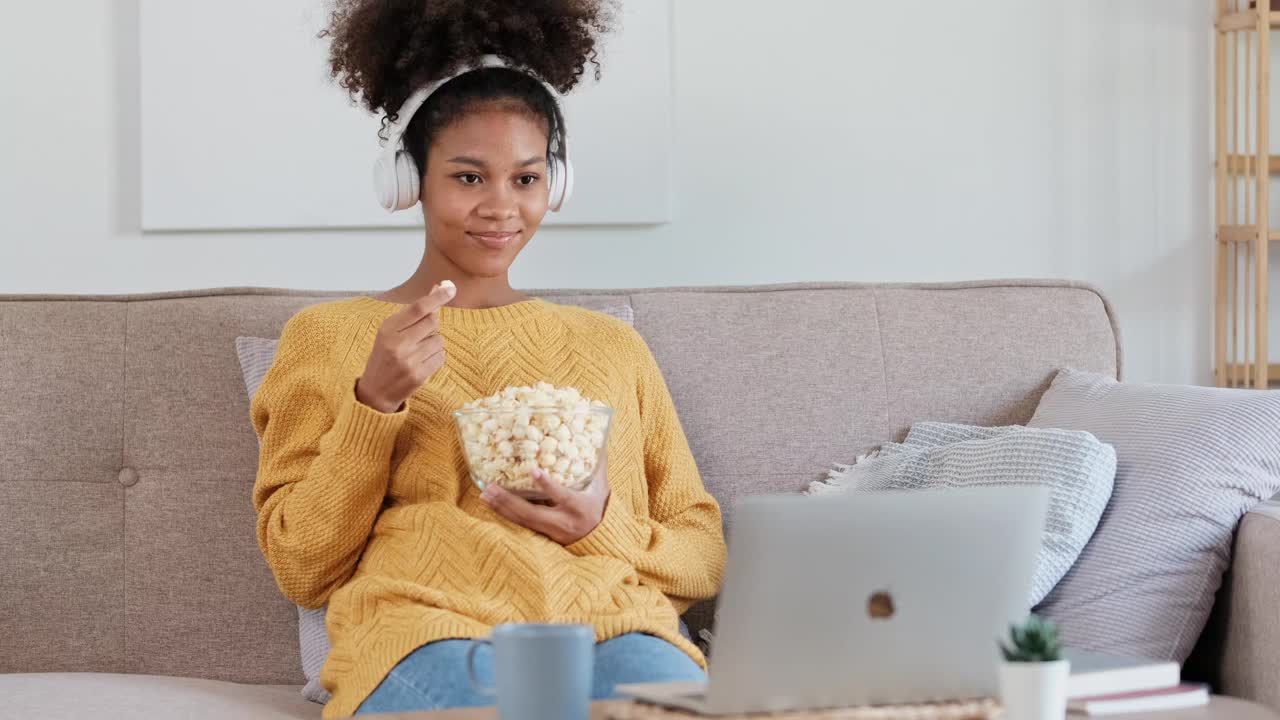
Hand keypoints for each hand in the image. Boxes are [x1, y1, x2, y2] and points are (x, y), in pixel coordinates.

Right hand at [355, 282, 454, 412]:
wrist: (375, 392)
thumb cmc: (384, 356)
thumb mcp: (390, 332)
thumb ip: (414, 313)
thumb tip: (438, 288)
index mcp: (388, 329)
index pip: (418, 308)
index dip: (437, 297)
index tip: (450, 288)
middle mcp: (398, 344)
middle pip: (432, 322)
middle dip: (432, 324)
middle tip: (421, 333)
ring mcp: (409, 361)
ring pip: (439, 340)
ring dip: (433, 344)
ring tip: (417, 353)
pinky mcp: (419, 375)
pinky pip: (441, 357)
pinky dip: (435, 357)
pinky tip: (421, 363)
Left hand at [480, 456, 609, 544]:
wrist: (600, 537)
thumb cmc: (599, 506)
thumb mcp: (601, 486)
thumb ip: (598, 464)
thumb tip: (600, 439)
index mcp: (578, 507)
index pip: (561, 495)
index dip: (547, 484)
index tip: (532, 470)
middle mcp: (562, 521)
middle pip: (532, 512)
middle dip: (510, 501)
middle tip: (491, 487)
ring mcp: (551, 530)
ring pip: (523, 520)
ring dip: (502, 507)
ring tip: (485, 495)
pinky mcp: (543, 534)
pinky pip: (521, 524)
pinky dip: (505, 514)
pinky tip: (492, 505)